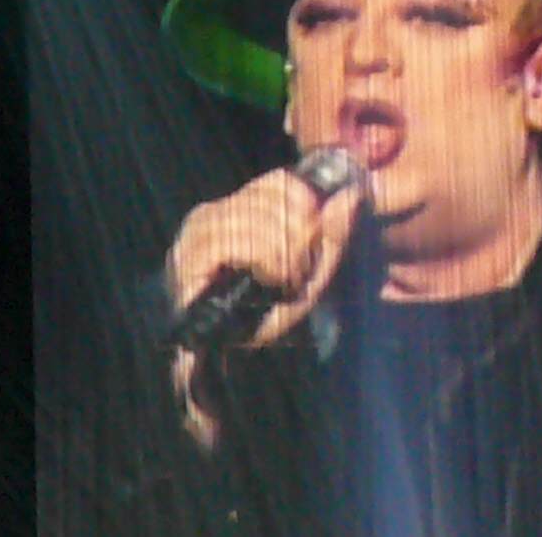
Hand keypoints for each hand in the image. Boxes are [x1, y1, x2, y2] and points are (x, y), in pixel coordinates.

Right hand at [166, 166, 362, 347]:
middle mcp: (212, 214)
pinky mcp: (189, 259)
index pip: (280, 181)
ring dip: (286, 252)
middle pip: (272, 200)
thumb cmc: (267, 311)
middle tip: (302, 269)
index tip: (314, 239)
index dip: (307, 205)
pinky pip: (237, 243)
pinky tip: (272, 280)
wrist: (226, 359)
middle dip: (300, 235)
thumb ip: (333, 235)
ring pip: (257, 219)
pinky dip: (267, 260)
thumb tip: (352, 195)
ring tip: (287, 280)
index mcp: (237, 209)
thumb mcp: (312, 272)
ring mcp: (196, 235)